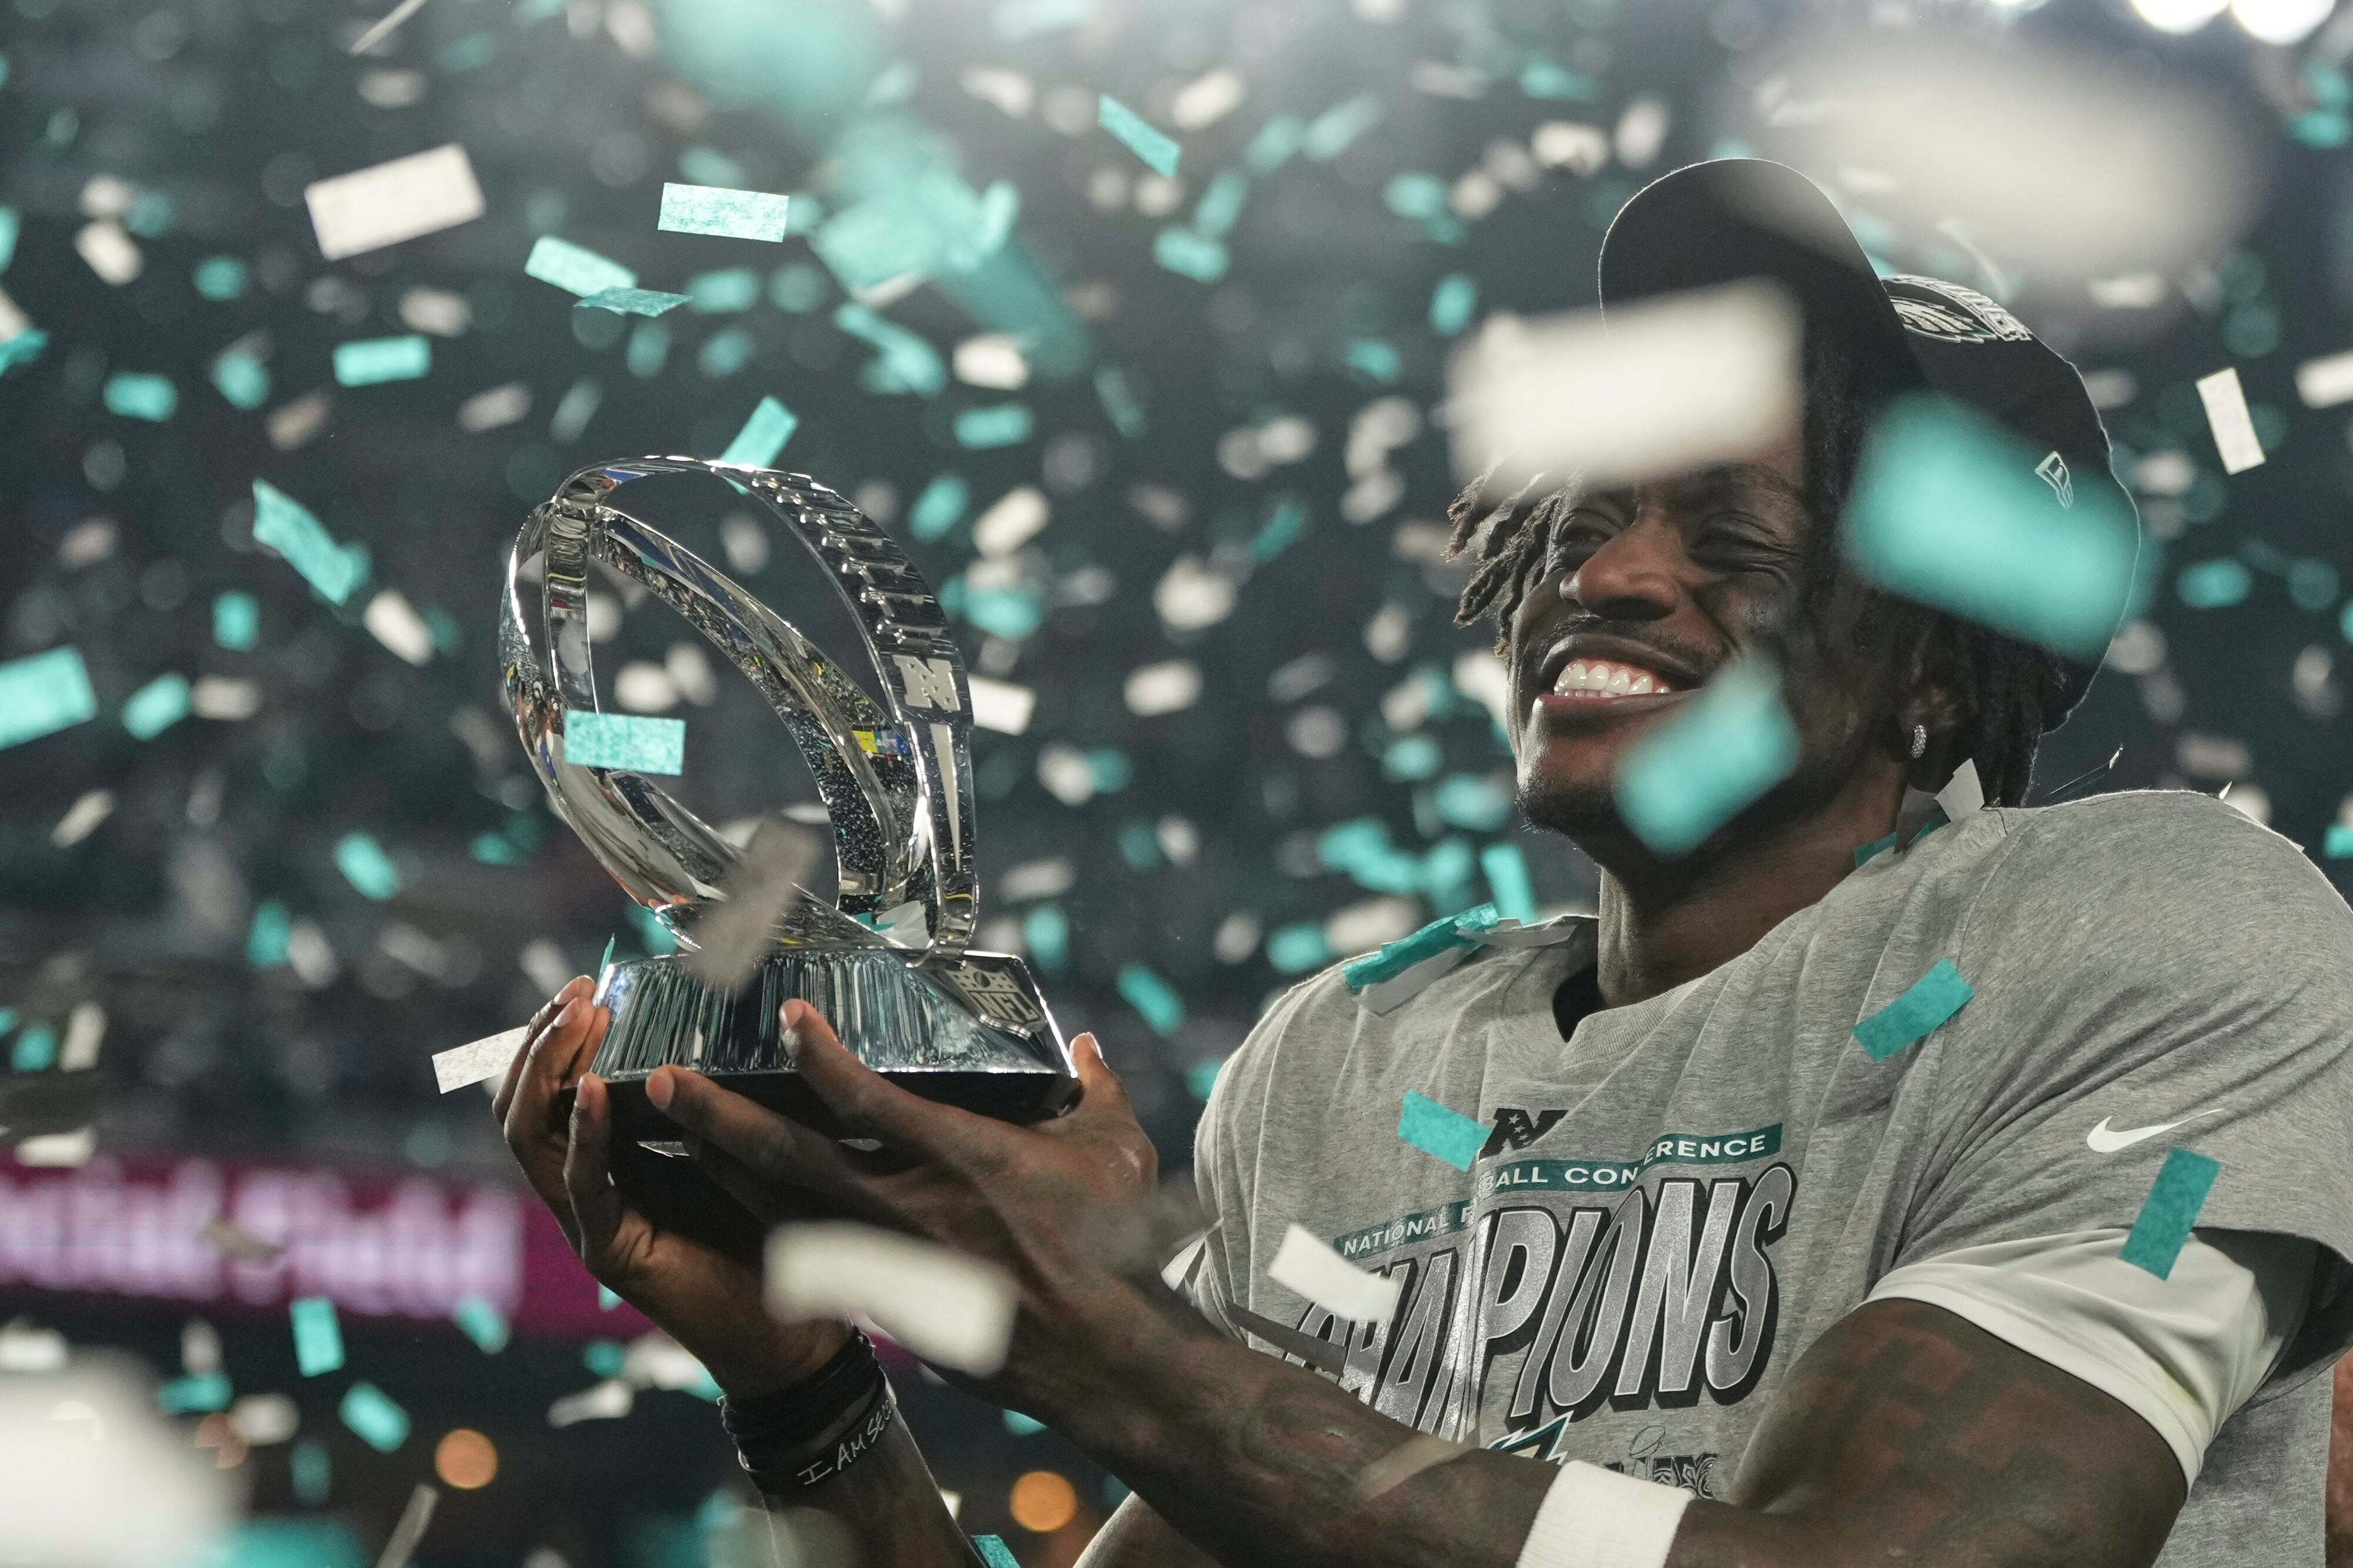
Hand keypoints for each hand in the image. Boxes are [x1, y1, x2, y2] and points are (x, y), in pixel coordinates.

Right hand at [494, 977, 847, 1396]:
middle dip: (542, 1044)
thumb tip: (714, 1026)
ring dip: (549, 1074)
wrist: (791, 1332)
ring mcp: (591, 1222)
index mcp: (612, 1159)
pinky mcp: (611, 1252)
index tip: (588, 986)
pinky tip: (595, 1091)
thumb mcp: (735, 1146)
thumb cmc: (770, 1232)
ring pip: (533, 1140)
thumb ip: (706, 1101)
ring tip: (574, 1023)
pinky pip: (583, 1186)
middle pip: (526, 1107)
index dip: (559, 1038)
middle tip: (574, 994)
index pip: (554, 1090)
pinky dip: (584, 1134)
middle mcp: (588, 1188)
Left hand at [641, 1000, 1165, 1403]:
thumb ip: (1094, 1088)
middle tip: (664, 1080)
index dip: (816, 1054)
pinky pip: (810, 1257)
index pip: (865, 1098)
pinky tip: (738, 1205)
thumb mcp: (1118, 1151)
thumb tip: (1083, 1045)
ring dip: (723, 1170)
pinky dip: (766, 1227)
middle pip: (789, 1156)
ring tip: (676, 1136)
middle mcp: (907, 1207)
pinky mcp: (886, 1300)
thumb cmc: (1115, 1247)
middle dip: (719, 1116)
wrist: (1101, 1353)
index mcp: (960, 1156)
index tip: (784, 1017)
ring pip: (782, 1211)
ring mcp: (888, 1260)